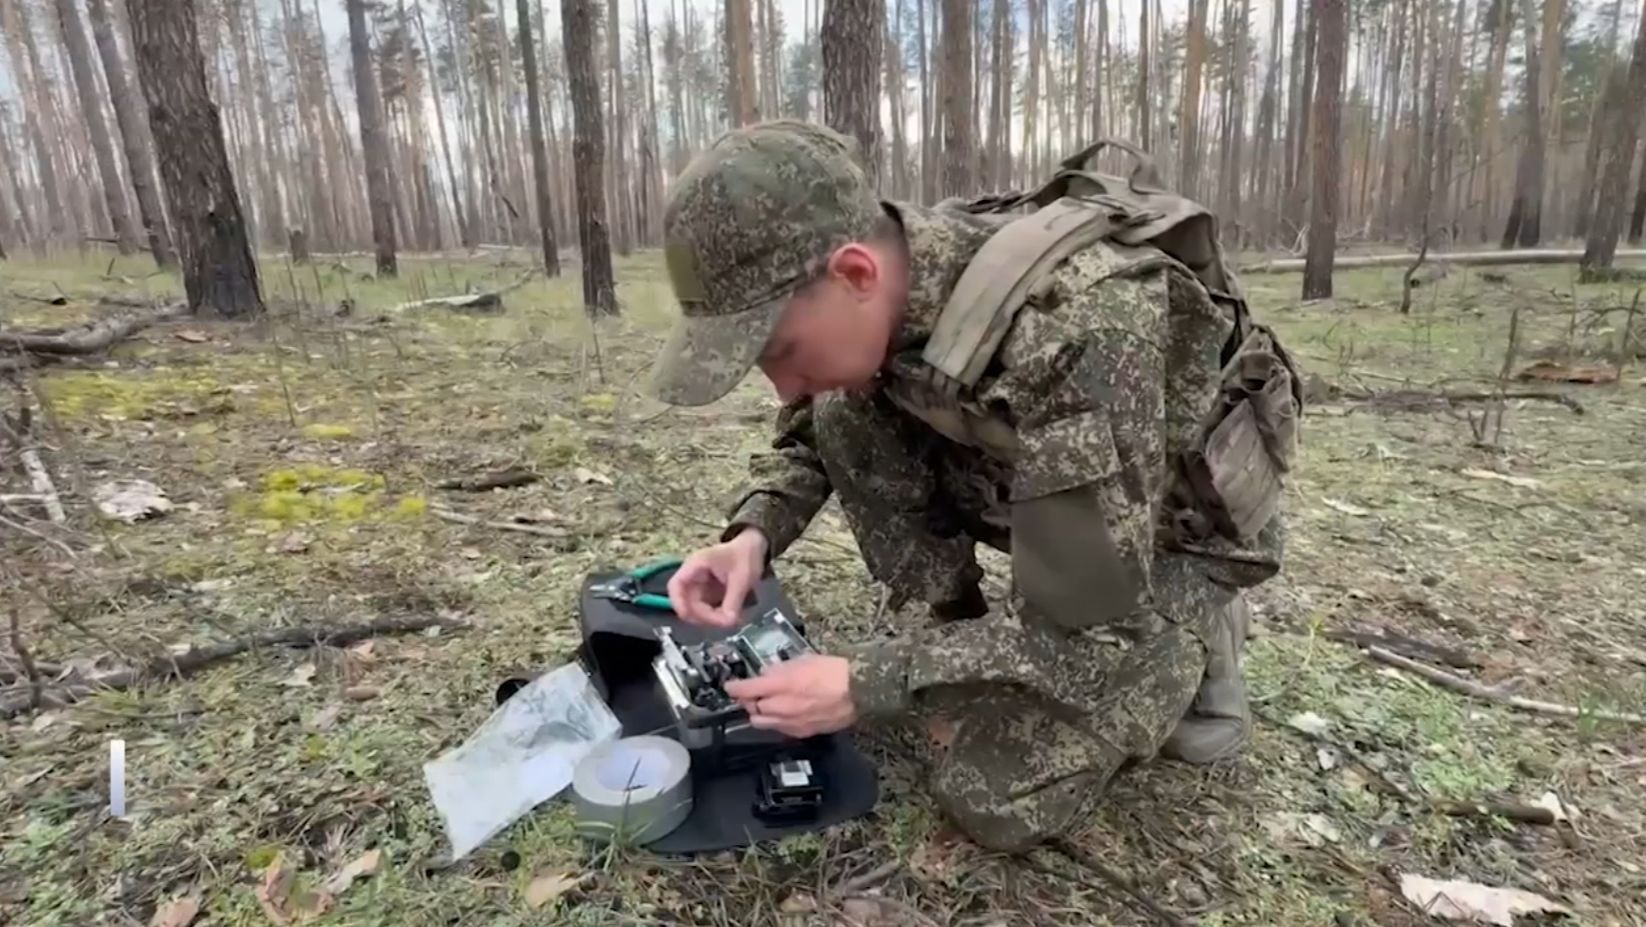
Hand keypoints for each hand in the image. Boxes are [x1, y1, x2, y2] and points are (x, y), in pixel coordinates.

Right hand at [665, 528, 768, 627]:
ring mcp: (699, 588)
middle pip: (685, 602)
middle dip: (701, 616)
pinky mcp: (707, 596)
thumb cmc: (744, 556)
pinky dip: (714, 617)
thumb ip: (733, 600)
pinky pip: (705, 611)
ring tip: (729, 620)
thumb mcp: (742, 577)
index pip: (676, 585)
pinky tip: (729, 617)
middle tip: (722, 622)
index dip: (678, 603)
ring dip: (708, 619)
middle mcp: (693, 577)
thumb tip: (728, 622)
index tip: (690, 616)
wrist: (752, 550)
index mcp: (696, 565)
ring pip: (694, 610)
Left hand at [724, 655, 856, 738]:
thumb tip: (765, 674)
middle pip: (751, 708)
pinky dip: (776, 721)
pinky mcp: (801, 733)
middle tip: (752, 692)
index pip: (745, 690)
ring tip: (766, 704)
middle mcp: (780, 707)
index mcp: (779, 684)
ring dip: (760, 713)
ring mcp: (790, 722)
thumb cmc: (833, 670)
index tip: (730, 686)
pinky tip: (784, 713)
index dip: (734, 688)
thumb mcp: (802, 659)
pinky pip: (779, 729)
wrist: (858, 691)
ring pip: (761, 722)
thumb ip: (779, 669)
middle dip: (748, 700)